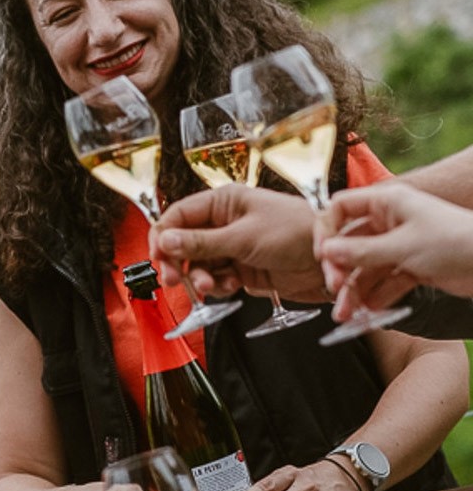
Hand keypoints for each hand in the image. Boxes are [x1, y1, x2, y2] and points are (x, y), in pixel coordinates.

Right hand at [149, 183, 327, 303]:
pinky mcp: (242, 268)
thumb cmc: (295, 233)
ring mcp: (233, 247)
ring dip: (199, 278)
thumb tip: (164, 240)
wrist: (330, 260)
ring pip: (198, 264)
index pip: (179, 216)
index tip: (158, 258)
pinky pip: (216, 279)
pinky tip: (228, 288)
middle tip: (175, 280)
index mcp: (224, 202)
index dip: (163, 236)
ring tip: (210, 286)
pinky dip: (217, 287)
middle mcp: (225, 222)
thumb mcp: (243, 237)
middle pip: (183, 242)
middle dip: (178, 262)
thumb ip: (201, 242)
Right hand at [319, 183, 472, 317]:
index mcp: (387, 203)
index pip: (341, 208)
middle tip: (335, 291)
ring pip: (365, 268)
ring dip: (354, 292)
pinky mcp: (412, 267)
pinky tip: (368, 312)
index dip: (326, 230)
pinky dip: (376, 297)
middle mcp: (390, 221)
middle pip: (349, 244)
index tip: (322, 255)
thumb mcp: (403, 246)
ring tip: (347, 315)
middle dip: (339, 269)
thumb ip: (361, 251)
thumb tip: (327, 251)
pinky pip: (384, 282)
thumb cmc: (456, 242)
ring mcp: (400, 245)